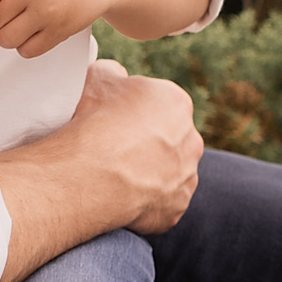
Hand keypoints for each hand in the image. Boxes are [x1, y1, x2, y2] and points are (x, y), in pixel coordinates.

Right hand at [68, 59, 202, 232]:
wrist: (91, 175)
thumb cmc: (92, 122)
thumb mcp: (96, 77)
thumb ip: (113, 73)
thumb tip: (117, 75)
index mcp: (175, 102)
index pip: (158, 103)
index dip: (133, 110)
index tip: (113, 119)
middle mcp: (191, 139)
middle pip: (169, 137)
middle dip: (147, 142)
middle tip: (114, 147)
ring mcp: (187, 177)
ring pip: (169, 171)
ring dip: (150, 171)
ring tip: (115, 174)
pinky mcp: (177, 208)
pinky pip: (163, 202)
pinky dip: (146, 200)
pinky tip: (120, 195)